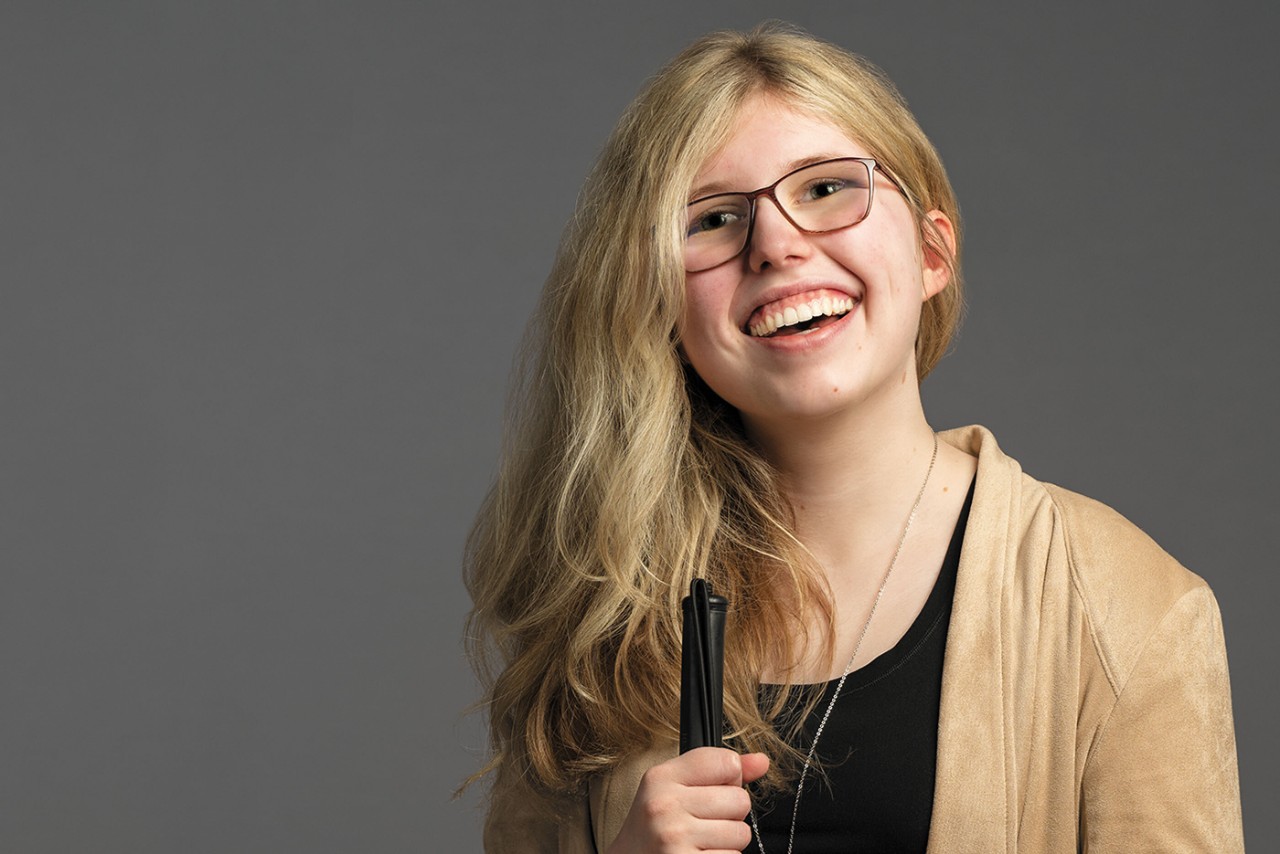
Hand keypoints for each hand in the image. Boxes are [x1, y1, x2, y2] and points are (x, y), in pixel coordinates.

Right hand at [605, 747, 768, 853]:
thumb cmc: (655, 827)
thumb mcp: (675, 788)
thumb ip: (719, 770)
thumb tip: (762, 761)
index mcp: (661, 778)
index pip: (727, 762)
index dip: (728, 779)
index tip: (709, 791)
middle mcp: (665, 806)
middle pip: (740, 800)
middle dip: (729, 815)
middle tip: (702, 823)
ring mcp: (675, 839)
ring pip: (741, 833)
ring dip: (728, 842)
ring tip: (701, 843)